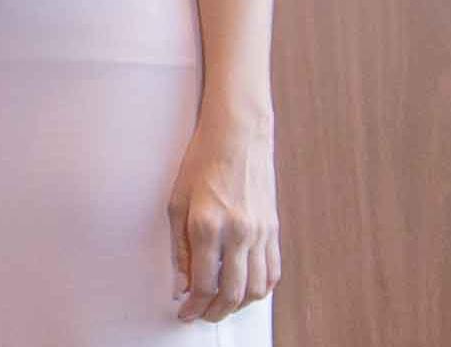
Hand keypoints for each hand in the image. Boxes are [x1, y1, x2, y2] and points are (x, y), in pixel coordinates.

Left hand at [168, 119, 280, 323]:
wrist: (238, 135)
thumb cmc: (201, 162)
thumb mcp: (176, 201)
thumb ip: (178, 247)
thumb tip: (181, 283)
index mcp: (207, 225)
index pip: (203, 283)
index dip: (193, 306)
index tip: (185, 312)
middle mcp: (238, 233)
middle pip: (232, 294)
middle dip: (215, 313)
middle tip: (202, 315)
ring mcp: (260, 233)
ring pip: (256, 289)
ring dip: (238, 305)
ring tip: (222, 305)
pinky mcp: (273, 229)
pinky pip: (273, 272)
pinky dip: (260, 289)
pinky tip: (246, 290)